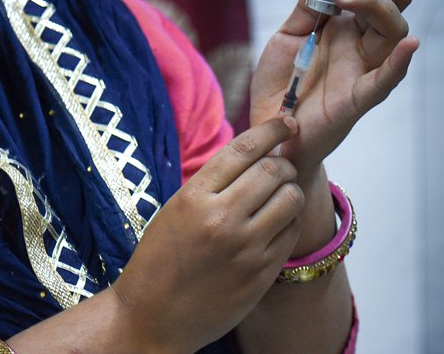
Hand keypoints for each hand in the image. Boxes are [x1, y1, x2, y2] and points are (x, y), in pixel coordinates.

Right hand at [109, 117, 305, 353]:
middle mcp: (221, 219)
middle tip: (280, 169)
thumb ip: (214, 183)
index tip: (287, 123)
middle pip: (273, 171)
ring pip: (291, 199)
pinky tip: (276, 226)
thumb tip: (258, 154)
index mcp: (194, 198)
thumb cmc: (160, 261)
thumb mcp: (176, 210)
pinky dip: (289, 222)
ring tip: (279, 198)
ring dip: (290, 192)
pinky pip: (291, 232)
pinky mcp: (261, 273)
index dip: (271, 130)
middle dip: (283, 165)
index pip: (244, 149)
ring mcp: (244, 248)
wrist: (151, 319)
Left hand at [250, 0, 417, 170]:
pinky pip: (386, 80)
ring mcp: (364, 70)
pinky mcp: (358, 99)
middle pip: (391, 1)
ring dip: (374, 3)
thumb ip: (305, 8)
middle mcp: (364, 45)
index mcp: (350, 28)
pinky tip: (410, 44)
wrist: (269, 131)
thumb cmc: (282, 85)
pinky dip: (399, 62)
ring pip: (394, 30)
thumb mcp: (288, 36)